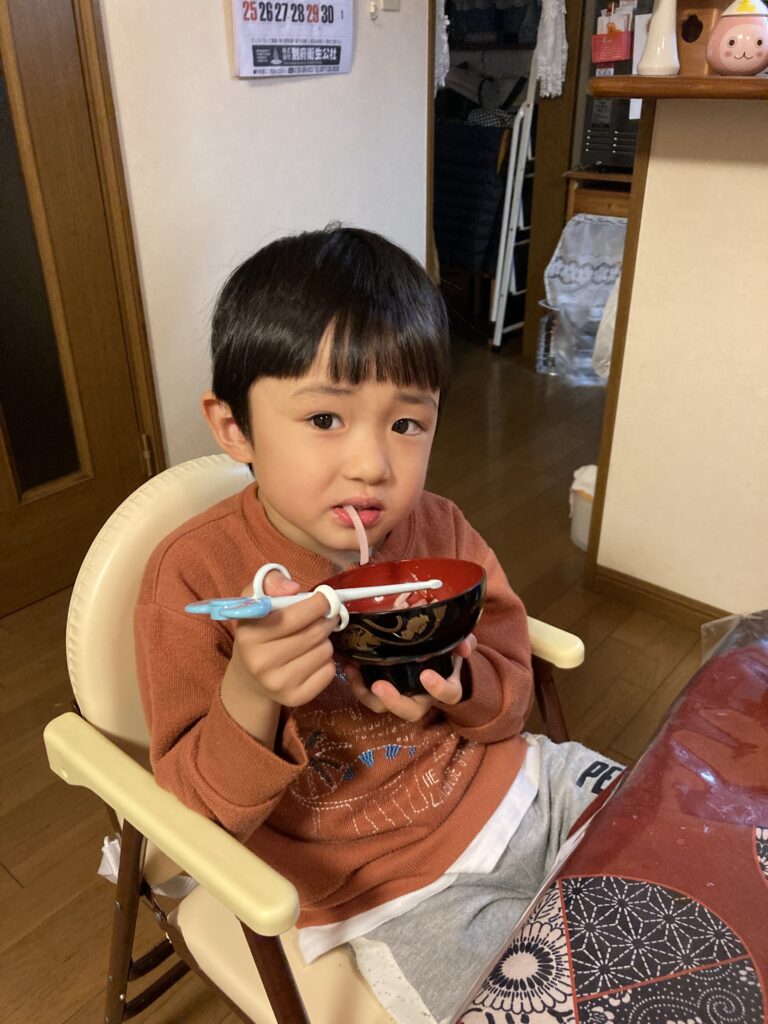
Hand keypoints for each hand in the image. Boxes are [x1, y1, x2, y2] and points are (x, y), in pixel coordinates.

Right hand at [227, 569, 340, 709]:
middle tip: (325, 616)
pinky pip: (329, 672)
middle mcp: (261, 662)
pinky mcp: (295, 698)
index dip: (319, 603)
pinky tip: (311, 658)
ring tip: (312, 639)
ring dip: (324, 641)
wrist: (250, 677)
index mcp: (250, 634)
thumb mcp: (255, 599)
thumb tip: (293, 588)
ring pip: (325, 651)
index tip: (324, 598)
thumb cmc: (258, 629)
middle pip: (315, 633)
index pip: (296, 615)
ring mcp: (278, 684)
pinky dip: (326, 662)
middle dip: (326, 620)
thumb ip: (271, 581)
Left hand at [347, 635, 476, 721]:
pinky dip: (357, 683)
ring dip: (366, 693)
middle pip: (409, 711)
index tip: (427, 676)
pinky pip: (369, 695)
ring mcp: (402, 696)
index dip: (439, 688)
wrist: (436, 662)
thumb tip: (464, 646)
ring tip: (354, 672)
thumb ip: (464, 644)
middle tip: (379, 686)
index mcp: (445, 689)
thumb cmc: (447, 656)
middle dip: (393, 701)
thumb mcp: (459, 647)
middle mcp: (422, 699)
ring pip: (383, 708)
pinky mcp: (384, 690)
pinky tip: (349, 665)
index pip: (448, 695)